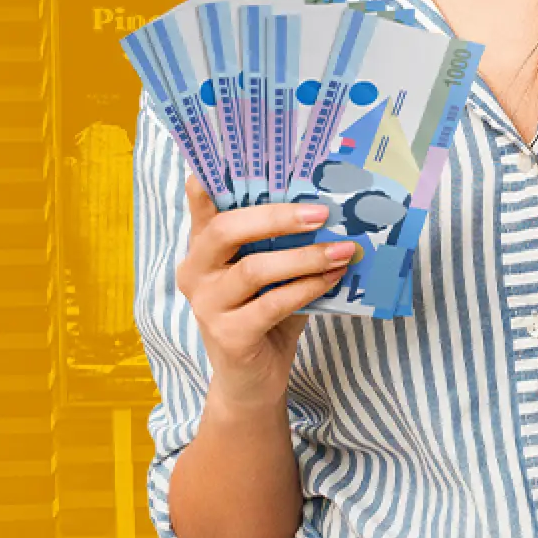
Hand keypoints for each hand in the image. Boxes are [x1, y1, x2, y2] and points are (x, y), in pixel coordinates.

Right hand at [176, 174, 357, 387]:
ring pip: (254, 268)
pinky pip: (272, 304)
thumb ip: (281, 245)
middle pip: (226, 230)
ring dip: (305, 257)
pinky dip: (307, 289)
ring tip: (342, 251)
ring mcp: (207, 305)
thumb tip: (328, 210)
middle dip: (277, 217)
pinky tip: (333, 279)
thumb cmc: (265, 319)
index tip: (228, 154)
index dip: (208, 182)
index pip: (200, 206)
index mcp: (201, 249)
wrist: (252, 383)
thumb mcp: (270, 276)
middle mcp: (195, 272)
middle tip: (321, 212)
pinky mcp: (228, 335)